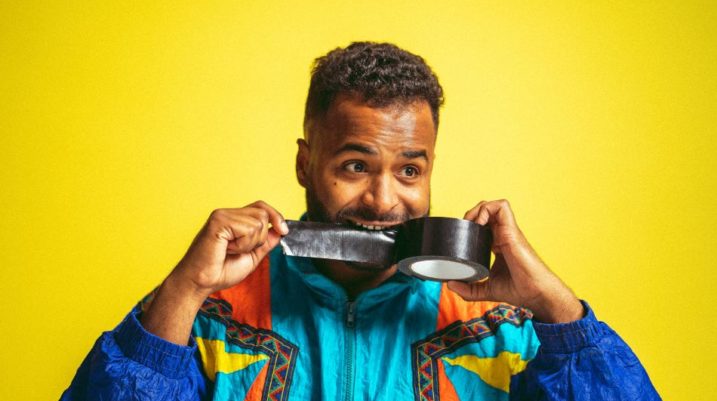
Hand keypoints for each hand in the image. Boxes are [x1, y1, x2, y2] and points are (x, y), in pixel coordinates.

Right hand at [169, 201, 288, 301]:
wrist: (201, 283)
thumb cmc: (220, 271)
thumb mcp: (252, 256)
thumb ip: (265, 242)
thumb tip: (280, 230)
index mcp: (234, 219)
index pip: (261, 207)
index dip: (276, 216)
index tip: (284, 231)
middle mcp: (228, 213)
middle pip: (263, 213)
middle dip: (260, 238)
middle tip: (240, 250)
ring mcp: (222, 215)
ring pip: (258, 222)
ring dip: (250, 243)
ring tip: (231, 250)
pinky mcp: (219, 221)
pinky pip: (248, 229)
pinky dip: (242, 245)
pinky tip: (227, 249)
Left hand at [447, 200, 583, 322]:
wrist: (535, 292)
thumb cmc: (518, 289)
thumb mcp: (486, 290)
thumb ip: (468, 290)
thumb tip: (449, 285)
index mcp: (498, 244)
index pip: (483, 226)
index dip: (470, 226)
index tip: (460, 237)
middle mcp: (503, 235)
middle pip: (486, 212)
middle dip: (471, 215)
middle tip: (462, 230)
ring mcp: (508, 231)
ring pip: (493, 205)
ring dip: (477, 209)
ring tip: (469, 224)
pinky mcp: (512, 230)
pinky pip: (501, 207)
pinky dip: (487, 209)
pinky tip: (479, 223)